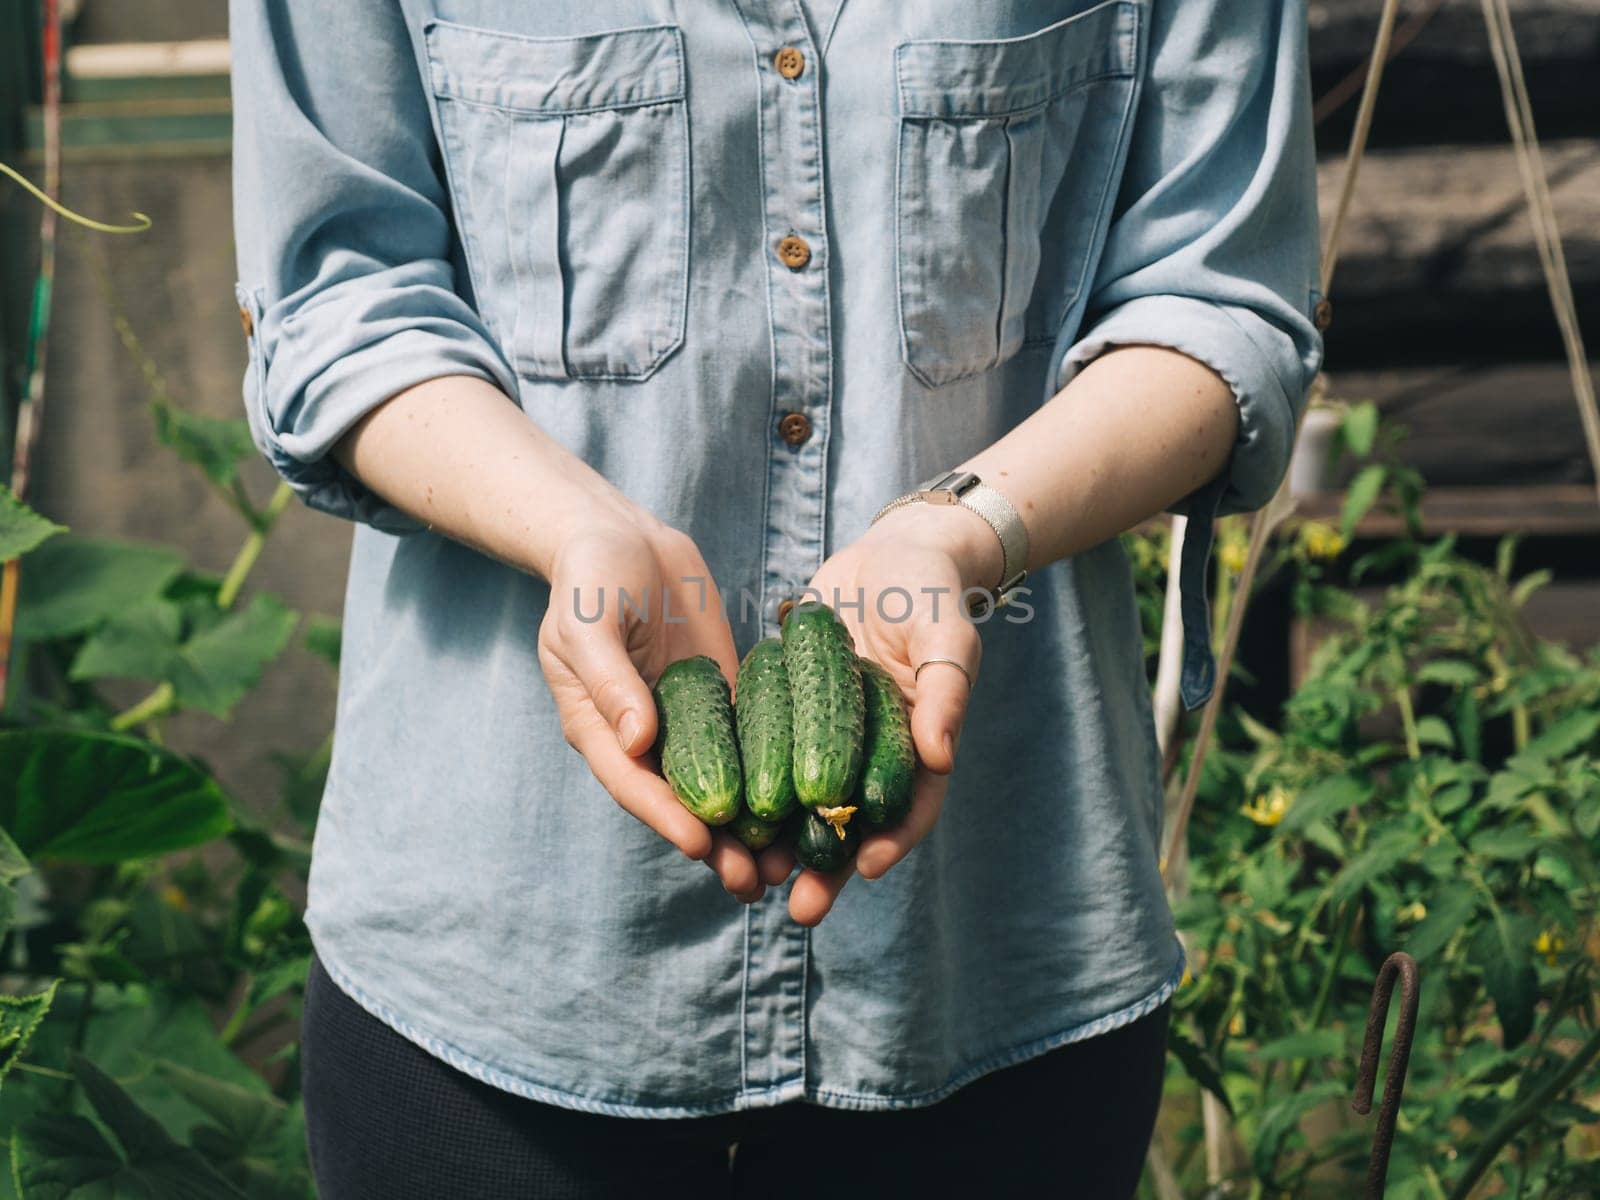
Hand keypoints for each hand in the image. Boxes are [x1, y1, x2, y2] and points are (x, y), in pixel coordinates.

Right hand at [537, 512, 764, 900]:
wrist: (624, 538)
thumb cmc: (592, 577)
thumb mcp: (589, 623)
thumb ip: (611, 680)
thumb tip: (638, 741)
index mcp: (601, 728)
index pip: (634, 783)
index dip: (666, 817)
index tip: (701, 845)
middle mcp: (644, 738)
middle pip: (682, 802)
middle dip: (718, 845)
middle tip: (756, 883)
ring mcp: (686, 721)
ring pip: (722, 784)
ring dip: (752, 827)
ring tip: (789, 867)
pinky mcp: (721, 700)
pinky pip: (751, 743)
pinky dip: (774, 776)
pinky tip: (808, 804)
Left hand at [755, 503, 1003, 922]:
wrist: (892, 553)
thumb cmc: (932, 592)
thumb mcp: (946, 635)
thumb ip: (945, 692)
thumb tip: (941, 754)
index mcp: (918, 745)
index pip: (911, 806)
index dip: (892, 840)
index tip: (865, 868)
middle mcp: (871, 751)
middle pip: (850, 823)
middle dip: (825, 868)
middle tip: (798, 909)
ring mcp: (828, 735)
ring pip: (801, 801)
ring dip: (778, 844)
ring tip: (750, 880)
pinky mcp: (788, 709)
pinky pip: (766, 754)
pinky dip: (745, 785)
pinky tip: (717, 815)